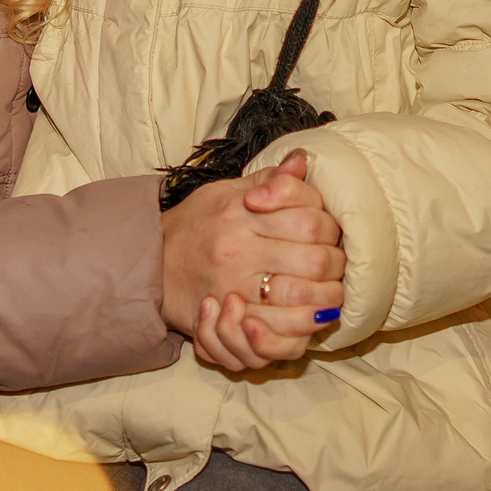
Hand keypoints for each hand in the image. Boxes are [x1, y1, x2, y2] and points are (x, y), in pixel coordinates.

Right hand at [161, 153, 344, 368]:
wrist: (154, 262)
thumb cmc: (197, 223)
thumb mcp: (228, 191)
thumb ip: (270, 179)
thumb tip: (302, 161)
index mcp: (242, 213)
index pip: (309, 219)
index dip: (330, 227)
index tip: (329, 233)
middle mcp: (238, 250)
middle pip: (313, 259)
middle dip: (335, 263)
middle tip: (336, 264)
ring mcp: (233, 287)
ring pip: (300, 296)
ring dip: (326, 296)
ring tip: (331, 292)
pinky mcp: (229, 319)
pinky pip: (277, 329)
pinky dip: (302, 326)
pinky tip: (314, 318)